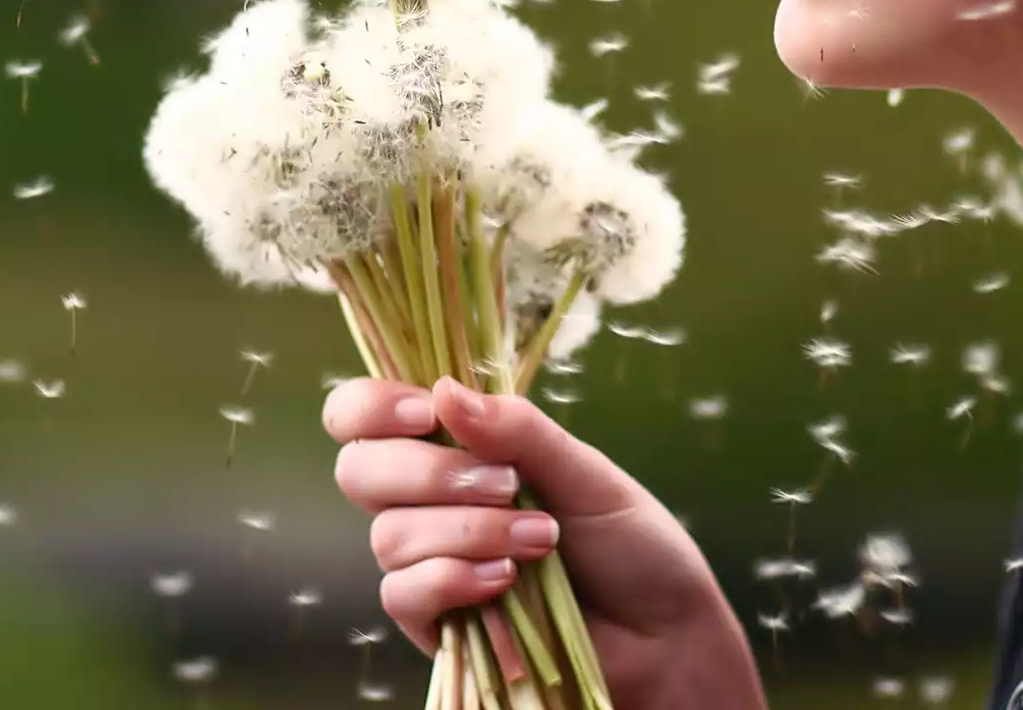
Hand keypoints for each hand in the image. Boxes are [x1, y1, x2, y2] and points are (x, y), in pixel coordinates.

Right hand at [323, 375, 764, 709]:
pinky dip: (452, 580)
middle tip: (507, 484)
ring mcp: (427, 562)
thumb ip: (518, 431)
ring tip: (540, 540)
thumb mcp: (585, 471)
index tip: (428, 412)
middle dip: (428, 473)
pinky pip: (402, 594)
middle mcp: (428, 500)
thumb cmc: (630, 543)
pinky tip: (505, 581)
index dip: (374, 406)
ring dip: (468, 532)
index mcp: (456, 447)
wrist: (663, 632)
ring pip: (388, 535)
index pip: (365, 415)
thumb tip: (445, 391)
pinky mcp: (436, 622)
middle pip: (360, 470)